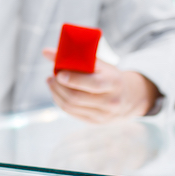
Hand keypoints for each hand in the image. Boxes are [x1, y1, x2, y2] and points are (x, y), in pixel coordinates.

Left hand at [41, 48, 158, 123]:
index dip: (73, 79)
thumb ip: (76, 57)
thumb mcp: (99, 64)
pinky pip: (72, 113)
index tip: (58, 73)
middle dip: (59, 87)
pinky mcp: (95, 122)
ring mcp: (103, 115)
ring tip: (51, 82)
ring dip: (56, 94)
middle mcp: (111, 101)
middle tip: (51, 77)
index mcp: (113, 83)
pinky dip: (61, 102)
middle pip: (76, 97)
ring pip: (71, 107)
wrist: (128, 97)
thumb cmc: (108, 75)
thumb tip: (46, 52)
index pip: (92, 83)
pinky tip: (57, 93)